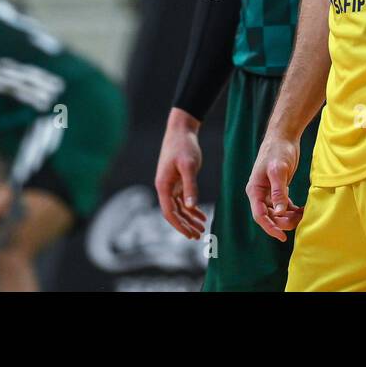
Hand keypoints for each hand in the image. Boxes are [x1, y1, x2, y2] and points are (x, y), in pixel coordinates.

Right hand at [155, 108, 207, 238]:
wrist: (181, 130)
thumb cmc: (184, 146)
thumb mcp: (188, 166)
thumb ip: (190, 186)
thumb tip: (190, 207)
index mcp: (163, 185)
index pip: (169, 212)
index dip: (179, 225)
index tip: (190, 235)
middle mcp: (164, 187)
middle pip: (173, 213)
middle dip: (185, 226)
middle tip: (198, 236)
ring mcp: (170, 184)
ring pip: (178, 208)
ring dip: (189, 218)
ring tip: (202, 228)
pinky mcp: (177, 181)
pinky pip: (182, 199)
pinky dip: (191, 208)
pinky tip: (201, 215)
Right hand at [246, 134, 302, 241]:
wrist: (283, 137)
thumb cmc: (278, 151)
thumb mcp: (279, 170)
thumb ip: (278, 191)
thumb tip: (279, 212)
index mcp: (254, 190)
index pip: (259, 216)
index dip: (270, 228)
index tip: (282, 237)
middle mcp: (259, 193)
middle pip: (269, 217)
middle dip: (283, 222)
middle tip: (300, 219)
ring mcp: (268, 192)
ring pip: (277, 213)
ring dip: (289, 217)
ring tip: (303, 213)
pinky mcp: (278, 190)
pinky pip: (284, 206)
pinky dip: (292, 210)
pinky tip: (302, 210)